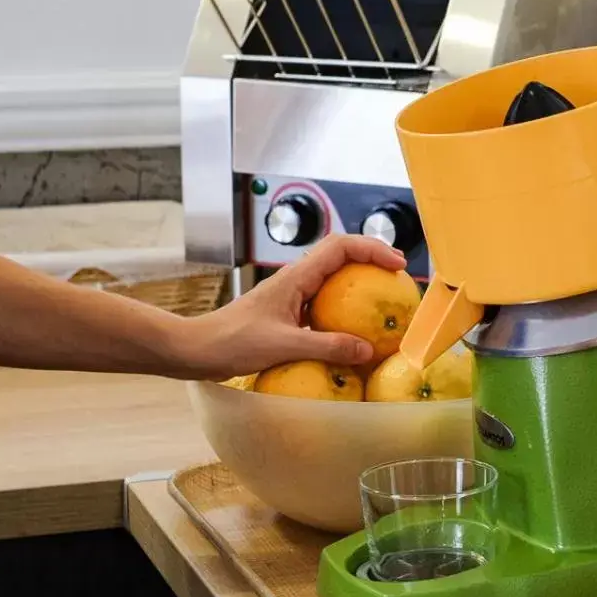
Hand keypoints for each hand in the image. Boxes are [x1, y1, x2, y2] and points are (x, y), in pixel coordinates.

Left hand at [175, 235, 407, 379]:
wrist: (197, 349)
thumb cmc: (232, 343)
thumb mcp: (284, 346)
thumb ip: (327, 347)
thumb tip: (367, 349)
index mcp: (295, 277)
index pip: (340, 247)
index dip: (372, 249)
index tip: (397, 264)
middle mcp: (295, 281)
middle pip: (341, 256)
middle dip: (372, 259)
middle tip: (399, 276)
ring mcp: (291, 296)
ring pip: (333, 279)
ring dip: (360, 282)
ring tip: (384, 298)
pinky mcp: (288, 314)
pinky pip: (324, 304)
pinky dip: (345, 309)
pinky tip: (354, 331)